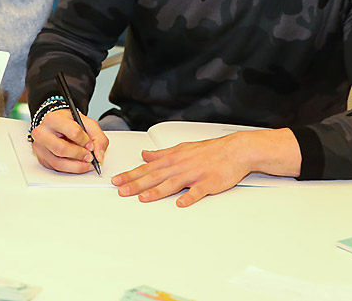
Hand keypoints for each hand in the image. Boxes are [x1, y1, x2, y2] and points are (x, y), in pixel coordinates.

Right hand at [29, 109, 108, 173]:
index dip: (85, 140)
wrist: (56, 125)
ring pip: (58, 163)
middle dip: (80, 155)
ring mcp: (40, 147)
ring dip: (77, 166)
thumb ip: (98, 137)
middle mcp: (42, 133)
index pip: (72, 131)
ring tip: (87, 163)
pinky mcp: (42, 159)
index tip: (91, 145)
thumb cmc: (69, 123)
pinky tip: (78, 164)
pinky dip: (71, 169)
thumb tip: (99, 156)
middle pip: (61, 149)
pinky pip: (57, 169)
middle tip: (90, 157)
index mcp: (53, 119)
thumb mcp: (86, 123)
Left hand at [111, 128, 299, 206]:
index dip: (131, 174)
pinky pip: (198, 191)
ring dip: (157, 191)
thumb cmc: (209, 151)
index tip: (117, 180)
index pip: (147, 168)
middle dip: (136, 183)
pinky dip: (189, 197)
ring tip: (143, 198)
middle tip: (121, 190)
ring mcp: (194, 174)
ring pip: (172, 183)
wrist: (235, 150)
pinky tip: (180, 203)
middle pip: (155, 176)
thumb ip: (162, 154)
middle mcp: (181, 166)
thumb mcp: (182, 148)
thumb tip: (145, 155)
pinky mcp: (209, 183)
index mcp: (173, 158)